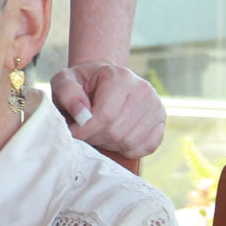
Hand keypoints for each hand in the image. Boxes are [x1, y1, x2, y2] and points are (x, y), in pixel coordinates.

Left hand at [50, 62, 164, 158]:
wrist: (103, 82)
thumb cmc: (82, 84)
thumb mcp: (65, 81)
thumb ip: (67, 93)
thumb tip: (82, 114)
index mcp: (120, 76)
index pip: (106, 115)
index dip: (86, 130)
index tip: (73, 132)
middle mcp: (143, 90)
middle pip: (117, 131)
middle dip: (95, 138)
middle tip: (84, 133)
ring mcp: (156, 107)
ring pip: (129, 142)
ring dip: (109, 144)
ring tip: (98, 132)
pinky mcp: (161, 123)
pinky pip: (144, 148)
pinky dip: (126, 149)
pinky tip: (114, 137)